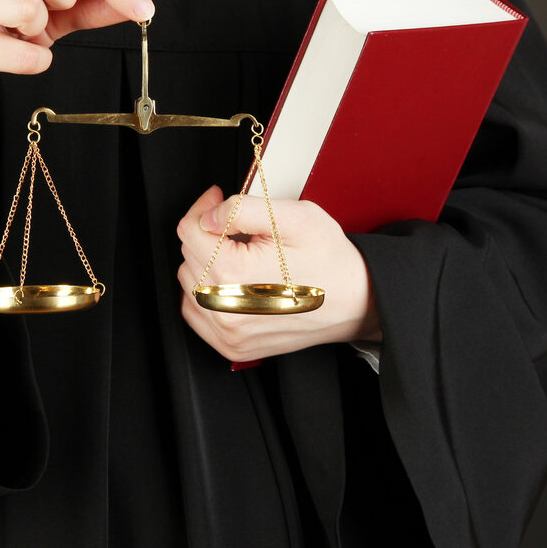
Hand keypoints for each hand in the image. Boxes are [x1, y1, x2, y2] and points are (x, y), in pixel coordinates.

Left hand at [175, 186, 381, 362]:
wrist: (358, 301)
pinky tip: (232, 282)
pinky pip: (196, 312)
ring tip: (242, 256)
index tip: (217, 200)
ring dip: (206, 264)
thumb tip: (209, 215)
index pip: (189, 230)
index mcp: (234, 274)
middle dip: (209, 235)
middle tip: (240, 229)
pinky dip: (206, 293)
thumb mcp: (294, 216)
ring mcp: (228, 333)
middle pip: (189, 256)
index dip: (203, 207)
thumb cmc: (331, 260)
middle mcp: (225, 310)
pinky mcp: (232, 346)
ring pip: (189, 283)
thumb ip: (241, 209)